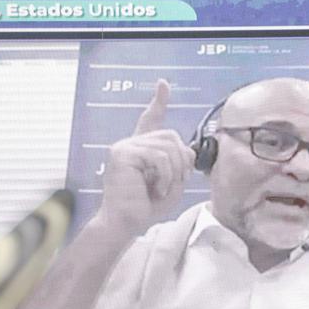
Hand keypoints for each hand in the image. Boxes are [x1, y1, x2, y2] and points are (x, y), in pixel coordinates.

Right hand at [94, 79, 195, 237]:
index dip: (158, 101)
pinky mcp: (122, 154)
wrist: (124, 224)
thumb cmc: (144, 208)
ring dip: (173, 171)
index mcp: (140, 149)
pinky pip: (158, 156)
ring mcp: (124, 147)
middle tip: (175, 182)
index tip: (163, 84)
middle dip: (181, 160)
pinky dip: (165, 175)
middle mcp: (130, 144)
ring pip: (167, 146)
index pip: (150, 120)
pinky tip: (156, 189)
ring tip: (162, 189)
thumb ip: (179, 163)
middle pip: (171, 135)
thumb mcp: (171, 183)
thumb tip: (186, 149)